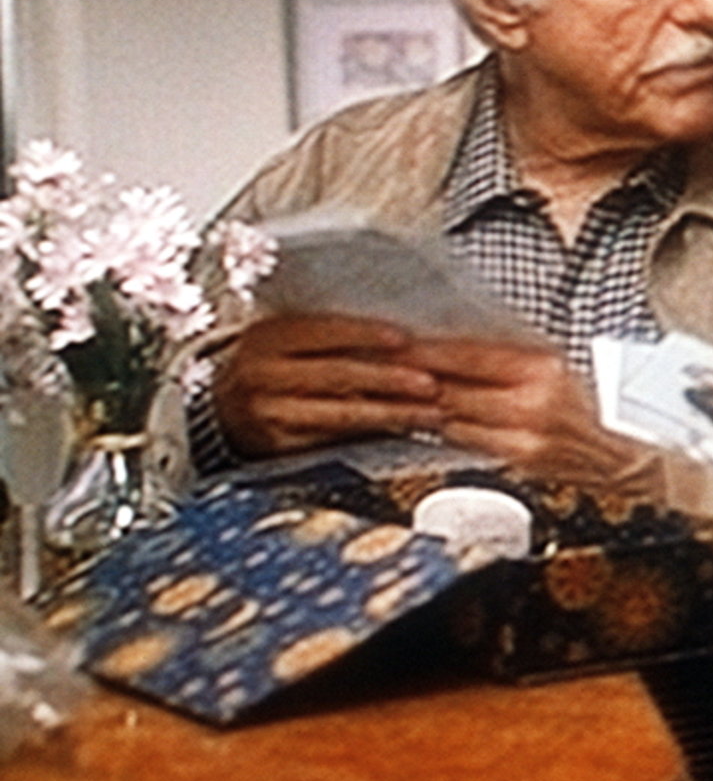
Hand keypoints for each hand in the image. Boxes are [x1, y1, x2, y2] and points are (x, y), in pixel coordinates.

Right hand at [214, 314, 444, 456]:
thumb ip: (326, 338)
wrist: (213, 413)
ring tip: (430, 412)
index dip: (365, 334)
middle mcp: (261, 375)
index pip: (321, 331)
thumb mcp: (283, 341)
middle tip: (431, 383)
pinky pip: (332, 442)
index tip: (404, 338)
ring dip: (391, 414)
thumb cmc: (267, 368)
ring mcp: (268, 415)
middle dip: (389, 380)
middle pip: (336, 375)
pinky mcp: (277, 449)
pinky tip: (402, 433)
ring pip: (339, 414)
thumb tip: (398, 337)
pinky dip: (372, 437)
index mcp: (266, 338)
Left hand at [402, 338, 641, 479]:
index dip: (425, 350)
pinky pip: (467, 444)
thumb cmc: (595, 405)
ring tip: (384, 394)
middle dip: (408, 379)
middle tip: (372, 368)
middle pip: (452, 387)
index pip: (468, 355)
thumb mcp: (557, 368)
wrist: (631, 455)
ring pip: (452, 418)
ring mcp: (525, 436)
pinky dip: (442, 431)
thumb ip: (510, 361)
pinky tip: (421, 423)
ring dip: (417, 408)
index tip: (391, 342)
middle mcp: (533, 401)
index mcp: (543, 366)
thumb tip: (454, 352)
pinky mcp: (520, 462)